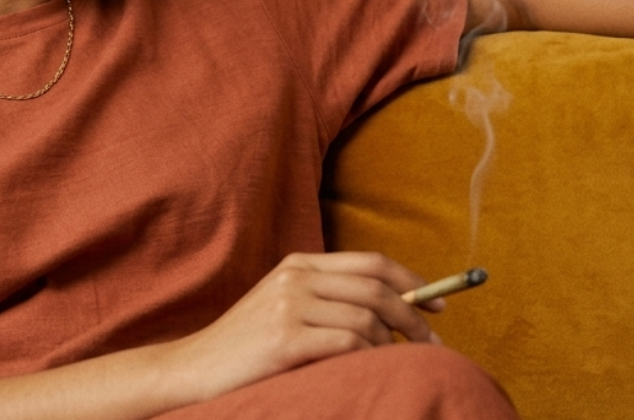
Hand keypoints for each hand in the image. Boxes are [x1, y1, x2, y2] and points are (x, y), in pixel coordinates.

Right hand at [163, 252, 441, 401]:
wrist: (195, 369)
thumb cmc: (247, 346)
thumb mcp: (285, 307)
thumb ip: (328, 299)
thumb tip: (391, 310)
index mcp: (299, 264)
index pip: (372, 263)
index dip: (412, 283)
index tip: (438, 307)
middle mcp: (296, 277)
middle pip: (377, 289)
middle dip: (414, 318)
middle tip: (433, 345)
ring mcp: (289, 306)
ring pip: (366, 319)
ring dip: (390, 346)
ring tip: (394, 364)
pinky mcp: (285, 339)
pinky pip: (347, 344)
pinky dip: (368, 358)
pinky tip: (370, 370)